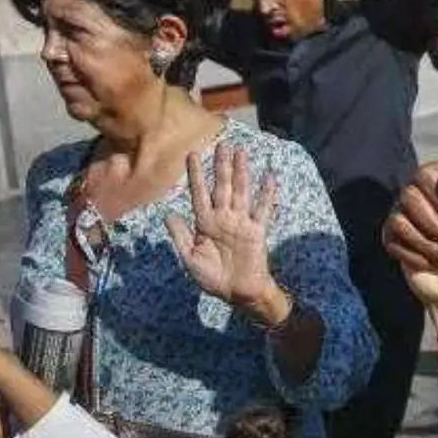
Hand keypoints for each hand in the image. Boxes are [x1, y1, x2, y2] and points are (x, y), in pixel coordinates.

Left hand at [166, 145, 281, 312]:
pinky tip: (269, 178)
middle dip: (221, 166)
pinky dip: (266, 195)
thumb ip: (181, 236)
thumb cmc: (212, 278)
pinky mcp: (256, 231)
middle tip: (222, 144)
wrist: (237, 293)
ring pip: (240, 192)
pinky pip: (262, 210)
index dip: (196, 174)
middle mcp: (223, 218)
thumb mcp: (190, 258)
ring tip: (242, 152)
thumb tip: (168, 213)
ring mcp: (241, 223)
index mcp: (204, 223)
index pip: (199, 193)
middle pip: (222, 187)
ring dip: (241, 172)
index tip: (192, 154)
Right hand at [385, 162, 437, 283]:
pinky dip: (416, 256)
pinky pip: (392, 242)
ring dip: (425, 242)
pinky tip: (434, 262)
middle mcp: (416, 193)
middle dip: (435, 224)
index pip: (425, 176)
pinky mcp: (393, 238)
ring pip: (398, 220)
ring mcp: (401, 215)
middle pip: (409, 197)